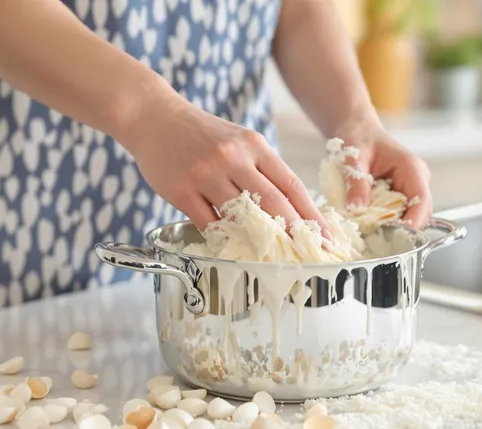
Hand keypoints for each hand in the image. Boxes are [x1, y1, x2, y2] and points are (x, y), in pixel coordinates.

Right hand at [124, 90, 329, 235]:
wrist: (154, 116)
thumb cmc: (201, 134)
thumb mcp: (238, 141)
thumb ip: (260, 170)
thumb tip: (289, 208)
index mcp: (254, 145)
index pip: (292, 184)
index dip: (312, 214)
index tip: (327, 235)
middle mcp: (233, 157)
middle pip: (274, 202)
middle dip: (296, 232)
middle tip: (311, 254)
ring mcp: (206, 174)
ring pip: (241, 215)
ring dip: (261, 240)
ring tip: (278, 258)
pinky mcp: (182, 190)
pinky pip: (209, 223)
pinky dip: (224, 238)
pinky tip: (235, 248)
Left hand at [335, 119, 432, 228]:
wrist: (357, 130)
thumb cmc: (358, 136)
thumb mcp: (353, 157)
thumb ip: (356, 182)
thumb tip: (355, 208)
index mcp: (411, 168)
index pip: (422, 201)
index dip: (414, 222)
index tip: (399, 237)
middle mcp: (416, 180)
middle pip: (421, 214)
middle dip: (403, 230)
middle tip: (379, 240)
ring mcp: (410, 189)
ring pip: (411, 216)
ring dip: (394, 227)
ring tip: (373, 234)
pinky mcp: (401, 195)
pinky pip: (398, 214)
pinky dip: (386, 222)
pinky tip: (370, 226)